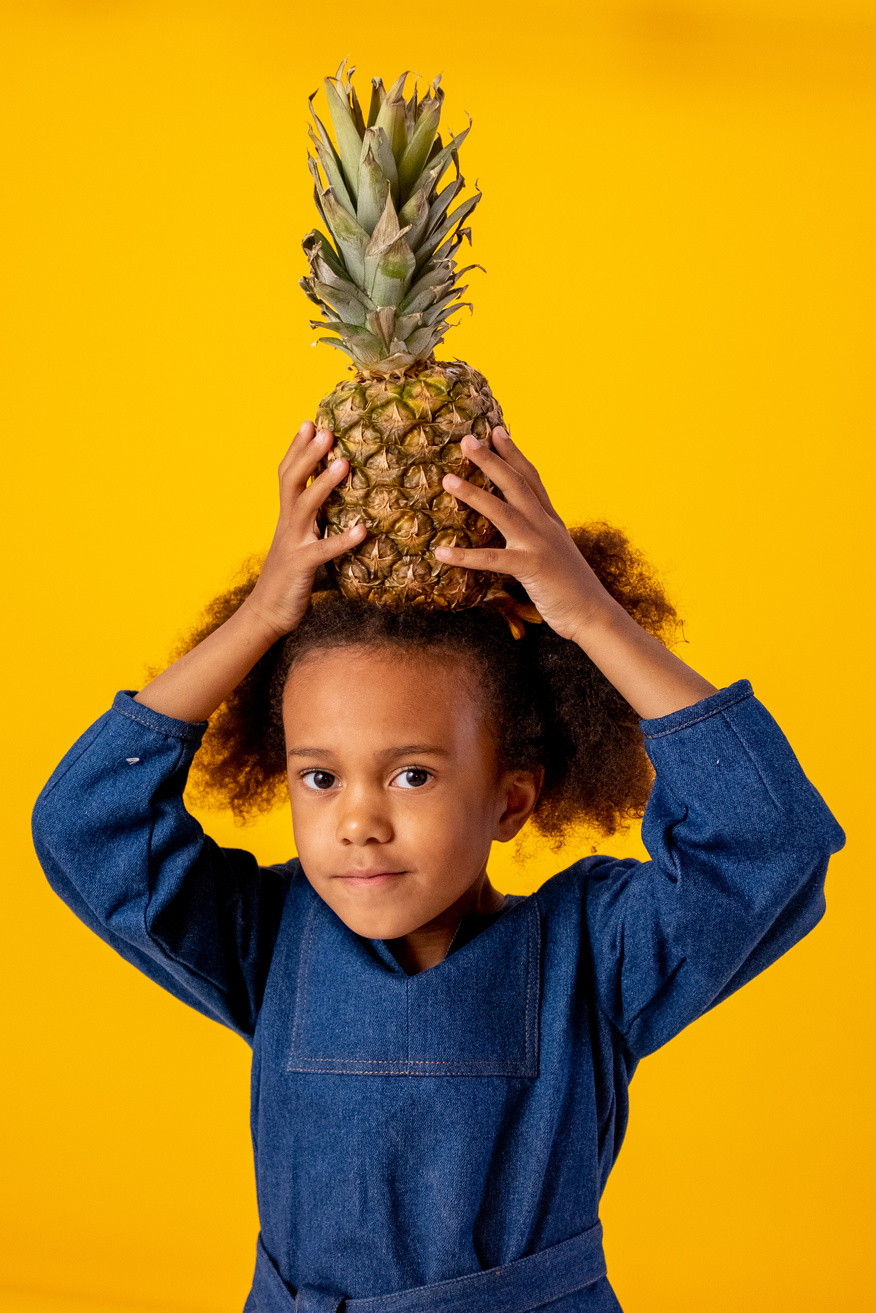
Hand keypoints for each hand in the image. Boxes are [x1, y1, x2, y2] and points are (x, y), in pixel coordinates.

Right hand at [245, 421, 365, 637]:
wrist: (266, 614)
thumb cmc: (290, 579)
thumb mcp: (302, 544)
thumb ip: (315, 525)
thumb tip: (341, 508)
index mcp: (287, 518)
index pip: (287, 475)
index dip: (296, 449)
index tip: (309, 423)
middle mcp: (287, 525)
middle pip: (292, 481)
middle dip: (307, 454)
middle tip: (326, 430)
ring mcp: (293, 544)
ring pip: (305, 506)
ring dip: (324, 484)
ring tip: (345, 463)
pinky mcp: (302, 566)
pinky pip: (324, 550)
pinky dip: (343, 539)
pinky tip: (363, 530)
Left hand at [434, 429, 613, 644]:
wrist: (593, 614)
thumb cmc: (571, 588)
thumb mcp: (556, 552)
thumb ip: (540, 536)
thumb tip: (520, 529)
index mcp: (551, 521)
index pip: (532, 478)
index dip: (514, 453)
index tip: (497, 430)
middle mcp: (546, 526)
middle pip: (516, 484)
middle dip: (491, 460)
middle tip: (467, 440)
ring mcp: (539, 545)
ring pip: (502, 512)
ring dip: (474, 494)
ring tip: (448, 480)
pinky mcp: (532, 568)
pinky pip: (492, 560)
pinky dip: (465, 556)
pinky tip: (441, 552)